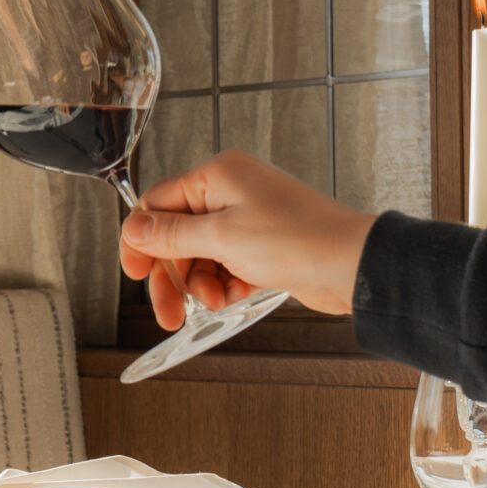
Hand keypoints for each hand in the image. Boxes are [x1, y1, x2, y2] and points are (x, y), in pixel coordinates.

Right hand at [118, 151, 377, 328]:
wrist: (352, 265)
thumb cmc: (300, 240)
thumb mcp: (222, 237)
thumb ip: (171, 234)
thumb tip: (133, 227)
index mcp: (217, 175)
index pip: (156, 203)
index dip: (141, 242)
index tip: (135, 273)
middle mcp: (230, 192)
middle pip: (176, 235)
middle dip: (172, 275)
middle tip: (169, 311)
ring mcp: (248, 218)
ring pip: (200, 256)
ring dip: (200, 285)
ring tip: (216, 301)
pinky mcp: (262, 245)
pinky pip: (226, 266)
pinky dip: (225, 285)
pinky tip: (236, 295)